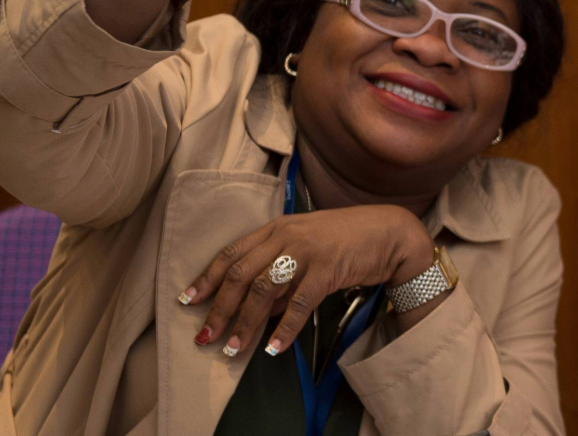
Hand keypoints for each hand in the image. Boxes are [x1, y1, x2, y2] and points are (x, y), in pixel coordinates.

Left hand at [180, 204, 435, 357]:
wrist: (388, 233)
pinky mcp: (327, 269)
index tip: (188, 301)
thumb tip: (256, 309)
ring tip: (233, 349)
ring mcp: (306, 252)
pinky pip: (299, 304)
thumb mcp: (305, 249)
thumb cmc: (346, 241)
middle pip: (241, 275)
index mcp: (276, 228)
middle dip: (219, 309)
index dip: (207, 278)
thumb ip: (280, 273)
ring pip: (263, 291)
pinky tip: (274, 348)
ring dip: (245, 323)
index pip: (232, 254)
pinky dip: (284, 328)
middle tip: (205, 337)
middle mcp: (285, 236)